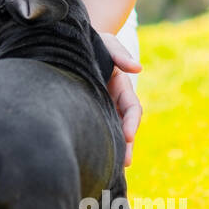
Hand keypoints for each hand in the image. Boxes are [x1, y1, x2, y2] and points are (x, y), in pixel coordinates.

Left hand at [98, 32, 142, 166]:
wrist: (70, 41)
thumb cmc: (93, 41)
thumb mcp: (107, 43)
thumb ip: (120, 54)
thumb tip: (138, 68)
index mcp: (121, 85)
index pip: (131, 108)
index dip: (132, 122)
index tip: (128, 135)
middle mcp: (113, 98)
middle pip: (124, 125)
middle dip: (126, 143)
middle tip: (125, 162)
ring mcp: (101, 104)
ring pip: (111, 129)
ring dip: (115, 147)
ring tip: (114, 167)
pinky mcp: (87, 108)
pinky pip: (96, 127)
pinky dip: (99, 141)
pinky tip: (92, 157)